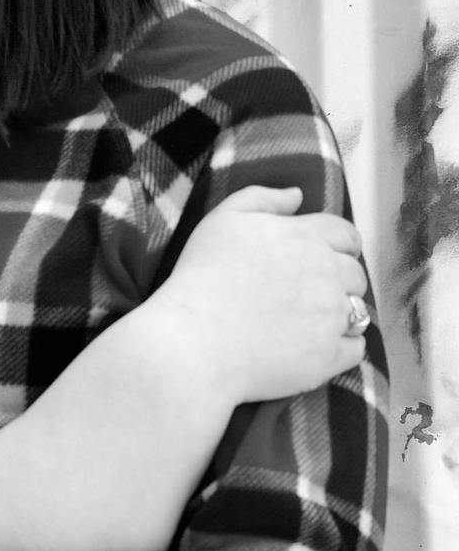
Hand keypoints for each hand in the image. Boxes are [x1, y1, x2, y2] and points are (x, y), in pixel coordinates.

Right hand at [158, 186, 369, 404]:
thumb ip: (262, 198)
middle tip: (305, 297)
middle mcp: (327, 273)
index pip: (347, 236)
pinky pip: (355, 349)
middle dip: (338, 283)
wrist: (192, 342)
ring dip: (341, 315)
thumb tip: (297, 195)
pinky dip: (341, 348)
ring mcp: (331, 316)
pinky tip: (313, 349)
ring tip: (306, 325)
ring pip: (358, 311)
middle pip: (355, 275)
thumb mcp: (222, 220)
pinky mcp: (328, 355)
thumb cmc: (200, 278)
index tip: (319, 261)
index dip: (338, 248)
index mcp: (305, 237)